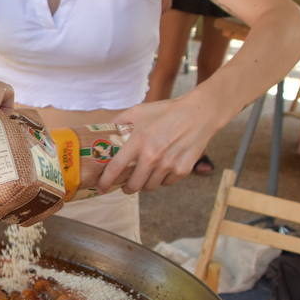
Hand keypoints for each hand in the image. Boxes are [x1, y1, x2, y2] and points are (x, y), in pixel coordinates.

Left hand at [98, 94, 221, 192]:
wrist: (198, 114)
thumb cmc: (166, 112)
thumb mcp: (138, 111)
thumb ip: (119, 122)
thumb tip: (102, 133)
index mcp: (137, 142)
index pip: (115, 168)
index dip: (105, 181)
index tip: (101, 187)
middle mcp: (152, 156)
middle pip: (133, 185)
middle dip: (127, 188)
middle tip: (126, 185)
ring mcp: (168, 165)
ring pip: (150, 187)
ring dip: (145, 184)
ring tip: (145, 175)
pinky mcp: (183, 170)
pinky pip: (167, 183)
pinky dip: (163, 180)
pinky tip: (163, 169)